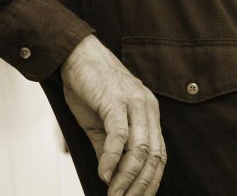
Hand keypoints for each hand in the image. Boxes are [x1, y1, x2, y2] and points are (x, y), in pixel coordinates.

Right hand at [61, 34, 166, 194]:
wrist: (77, 54)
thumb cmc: (90, 86)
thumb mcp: (101, 124)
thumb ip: (110, 149)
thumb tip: (112, 177)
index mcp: (149, 113)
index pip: (159, 155)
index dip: (150, 181)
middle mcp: (147, 108)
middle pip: (154, 156)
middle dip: (141, 186)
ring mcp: (133, 102)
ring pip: (140, 148)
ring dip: (127, 177)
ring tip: (114, 194)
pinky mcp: (115, 99)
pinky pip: (120, 134)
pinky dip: (113, 158)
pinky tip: (104, 173)